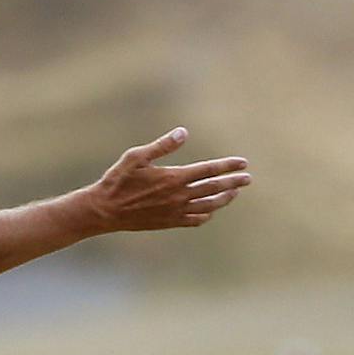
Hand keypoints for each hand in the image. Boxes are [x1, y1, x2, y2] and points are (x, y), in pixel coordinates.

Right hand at [85, 128, 250, 232]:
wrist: (105, 210)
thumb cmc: (118, 180)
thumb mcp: (136, 157)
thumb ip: (162, 145)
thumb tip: (183, 132)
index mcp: (173, 177)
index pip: (209, 170)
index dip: (228, 166)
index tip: (242, 163)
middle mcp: (178, 196)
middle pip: (214, 188)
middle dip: (233, 182)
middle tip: (248, 178)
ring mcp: (175, 211)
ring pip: (208, 206)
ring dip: (224, 198)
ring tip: (234, 192)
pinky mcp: (170, 222)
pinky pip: (195, 220)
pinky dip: (207, 214)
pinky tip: (211, 209)